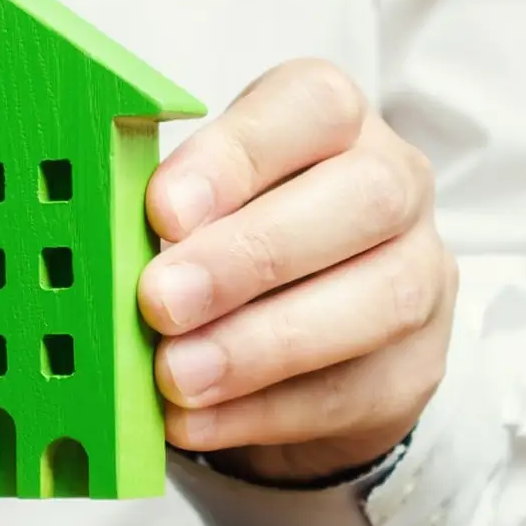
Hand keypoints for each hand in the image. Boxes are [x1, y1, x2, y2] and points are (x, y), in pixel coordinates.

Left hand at [138, 59, 455, 484]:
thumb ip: (169, 215)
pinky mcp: (414, 366)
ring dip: (259, 345)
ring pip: (376, 301)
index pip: (311, 106)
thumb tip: (106, 256)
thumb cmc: (235, 239)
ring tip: (174, 375)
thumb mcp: (200, 202)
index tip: (162, 210)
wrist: (308, 337)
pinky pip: (348, 391)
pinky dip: (258, 412)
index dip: (235, 156)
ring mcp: (420, 274)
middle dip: (251, 255)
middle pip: (362, 199)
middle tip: (161, 301)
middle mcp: (395, 182)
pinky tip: (192, 419)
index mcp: (333, 120)